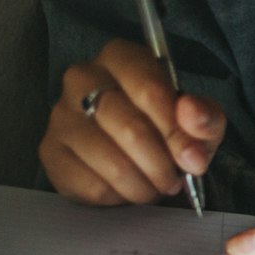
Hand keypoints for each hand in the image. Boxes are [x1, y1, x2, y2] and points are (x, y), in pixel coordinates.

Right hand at [39, 38, 225, 204]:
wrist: (135, 153)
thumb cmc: (167, 129)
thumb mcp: (198, 121)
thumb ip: (204, 116)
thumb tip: (192, 116)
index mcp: (121, 57)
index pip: (150, 91)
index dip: (176, 131)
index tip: (193, 157)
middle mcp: (83, 78)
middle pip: (131, 129)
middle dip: (162, 164)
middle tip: (174, 179)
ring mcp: (61, 115)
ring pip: (113, 163)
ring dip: (144, 186)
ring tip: (154, 186)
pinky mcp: (50, 152)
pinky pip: (92, 186)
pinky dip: (119, 197)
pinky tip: (126, 188)